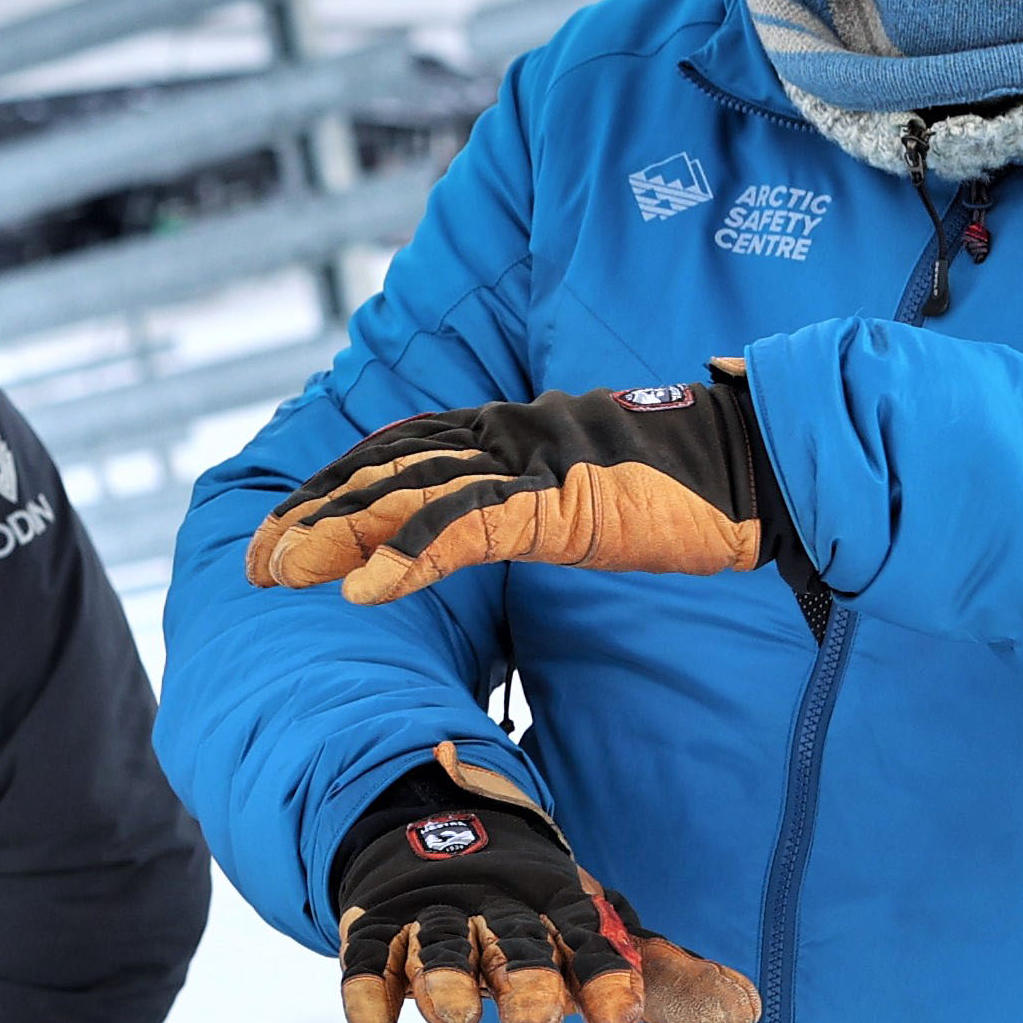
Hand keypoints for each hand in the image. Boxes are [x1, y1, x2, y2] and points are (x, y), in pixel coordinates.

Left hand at [250, 367, 821, 620]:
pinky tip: (361, 590)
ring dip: (336, 535)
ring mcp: (532, 460)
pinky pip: (468, 526)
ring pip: (408, 491)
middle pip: (382, 467)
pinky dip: (407, 557)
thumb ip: (526, 505)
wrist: (768, 464)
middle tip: (253, 562)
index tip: (280, 532)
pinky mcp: (563, 496)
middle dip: (310, 514)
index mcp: (510, 432)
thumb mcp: (584, 497)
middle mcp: (507, 433)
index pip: (394, 452)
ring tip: (282, 574)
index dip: (331, 488)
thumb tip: (479, 531)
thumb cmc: (687, 489)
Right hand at [326, 746, 756, 1022]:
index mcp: (557, 910)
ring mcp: (435, 918)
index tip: (619, 1022)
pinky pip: (368, 957)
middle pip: (514, 945)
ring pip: (437, 946)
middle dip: (526, 980)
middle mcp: (498, 912)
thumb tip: (750, 1006)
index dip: (605, 981)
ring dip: (444, 978)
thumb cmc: (535, 911)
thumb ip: (666, 980)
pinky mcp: (379, 928)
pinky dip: (368, 986)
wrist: (435, 833)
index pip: (590, 944)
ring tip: (456, 1017)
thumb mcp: (600, 936)